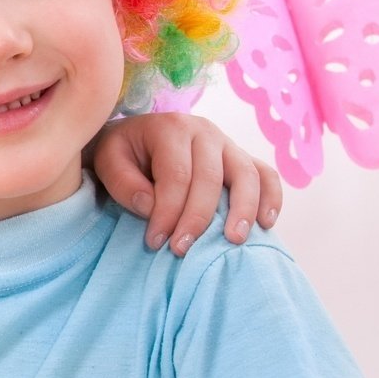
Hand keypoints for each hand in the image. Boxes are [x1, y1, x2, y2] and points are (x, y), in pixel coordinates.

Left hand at [91, 113, 282, 255]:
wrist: (135, 136)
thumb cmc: (122, 153)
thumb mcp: (107, 160)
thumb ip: (123, 182)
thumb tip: (151, 206)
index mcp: (170, 127)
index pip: (176, 175)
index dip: (167, 212)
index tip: (155, 242)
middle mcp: (204, 131)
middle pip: (211, 178)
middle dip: (197, 218)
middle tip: (182, 250)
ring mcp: (228, 143)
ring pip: (247, 174)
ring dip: (244, 209)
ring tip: (234, 240)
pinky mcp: (241, 158)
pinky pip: (266, 174)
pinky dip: (271, 197)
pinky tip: (266, 223)